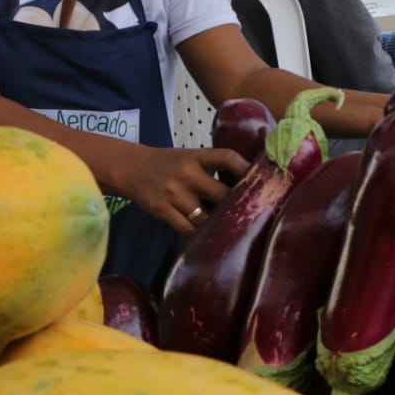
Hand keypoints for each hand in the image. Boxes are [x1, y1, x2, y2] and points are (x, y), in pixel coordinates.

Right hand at [121, 146, 251, 236]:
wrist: (132, 168)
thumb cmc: (169, 164)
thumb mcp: (191, 157)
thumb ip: (213, 168)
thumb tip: (248, 184)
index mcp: (196, 157)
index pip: (226, 157)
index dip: (245, 168)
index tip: (261, 179)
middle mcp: (186, 174)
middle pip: (221, 193)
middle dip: (236, 205)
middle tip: (253, 216)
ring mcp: (173, 194)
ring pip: (205, 217)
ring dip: (219, 225)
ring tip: (233, 232)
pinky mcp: (162, 211)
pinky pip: (187, 229)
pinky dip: (199, 235)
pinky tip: (209, 237)